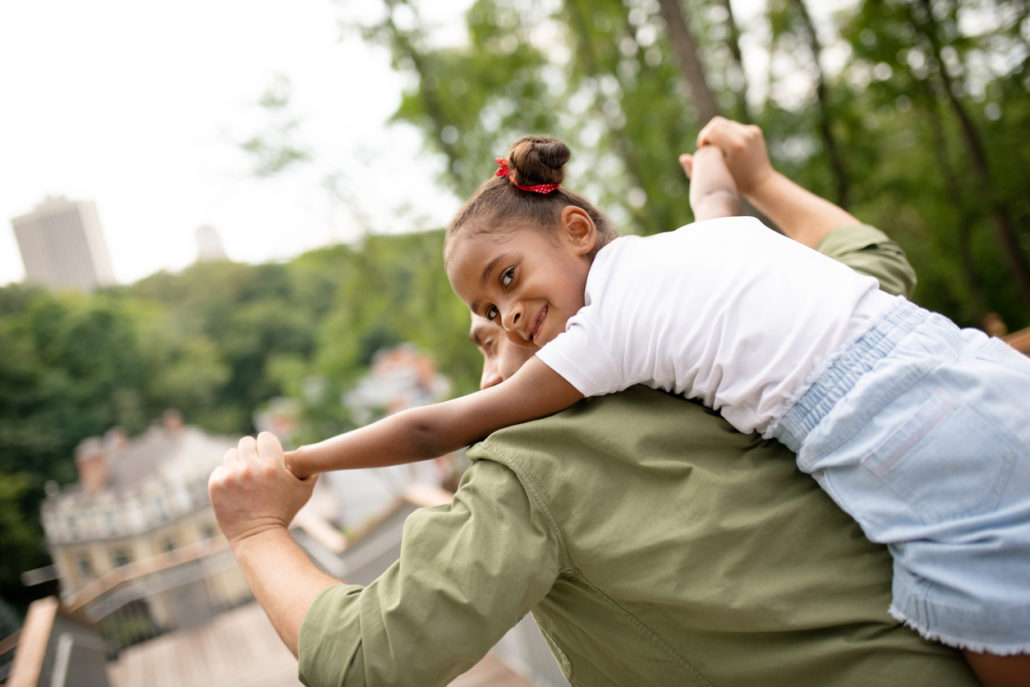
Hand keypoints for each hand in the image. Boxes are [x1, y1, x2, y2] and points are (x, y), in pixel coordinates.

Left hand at [208, 432, 316, 548]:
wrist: (258, 536)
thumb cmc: (284, 513)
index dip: (268, 445)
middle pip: (246, 442)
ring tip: (245, 477)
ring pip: (231, 454)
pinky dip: (226, 476)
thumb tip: (313, 463)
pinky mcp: (216, 485)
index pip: (265, 437)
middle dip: (252, 452)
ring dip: (238, 463)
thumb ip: (310, 473)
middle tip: (256, 465)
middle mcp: (250, 468)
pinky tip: (235, 487)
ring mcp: (231, 476)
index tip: (268, 455)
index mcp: (272, 465)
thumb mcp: (304, 492)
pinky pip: (219, 469)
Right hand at [696, 116, 774, 194]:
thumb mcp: (714, 178)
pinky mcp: (755, 130)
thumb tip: (682, 157)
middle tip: (708, 147)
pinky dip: (729, 135)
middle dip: (709, 134)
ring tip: (719, 149)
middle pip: (716, 123)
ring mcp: (751, 131)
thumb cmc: (735, 183)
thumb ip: (695, 169)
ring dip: (718, 134)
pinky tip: (730, 149)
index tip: (703, 150)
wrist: (761, 182)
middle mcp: (745, 135)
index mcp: (735, 145)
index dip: (703, 140)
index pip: (710, 130)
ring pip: (726, 123)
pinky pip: (735, 126)